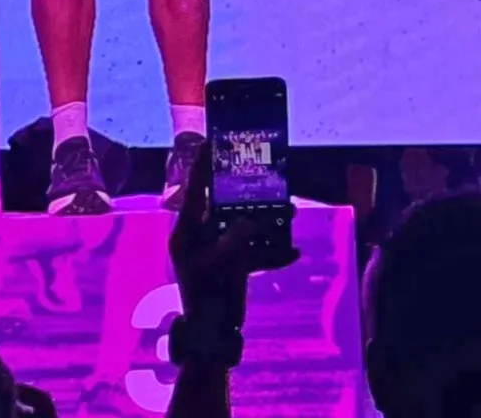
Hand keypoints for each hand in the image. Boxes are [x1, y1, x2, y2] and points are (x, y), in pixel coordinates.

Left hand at [170, 141, 297, 333]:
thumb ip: (235, 241)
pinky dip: (273, 253)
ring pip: (245, 229)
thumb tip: (254, 221)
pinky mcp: (234, 266)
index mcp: (187, 231)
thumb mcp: (218, 267)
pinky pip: (255, 253)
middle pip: (225, 208)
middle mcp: (201, 236)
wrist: (213, 337)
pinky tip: (293, 253)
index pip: (195, 192)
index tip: (209, 143)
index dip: (202, 167)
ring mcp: (218, 251)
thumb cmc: (206, 298)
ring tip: (290, 211)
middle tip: (263, 176)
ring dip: (268, 223)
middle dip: (248, 196)